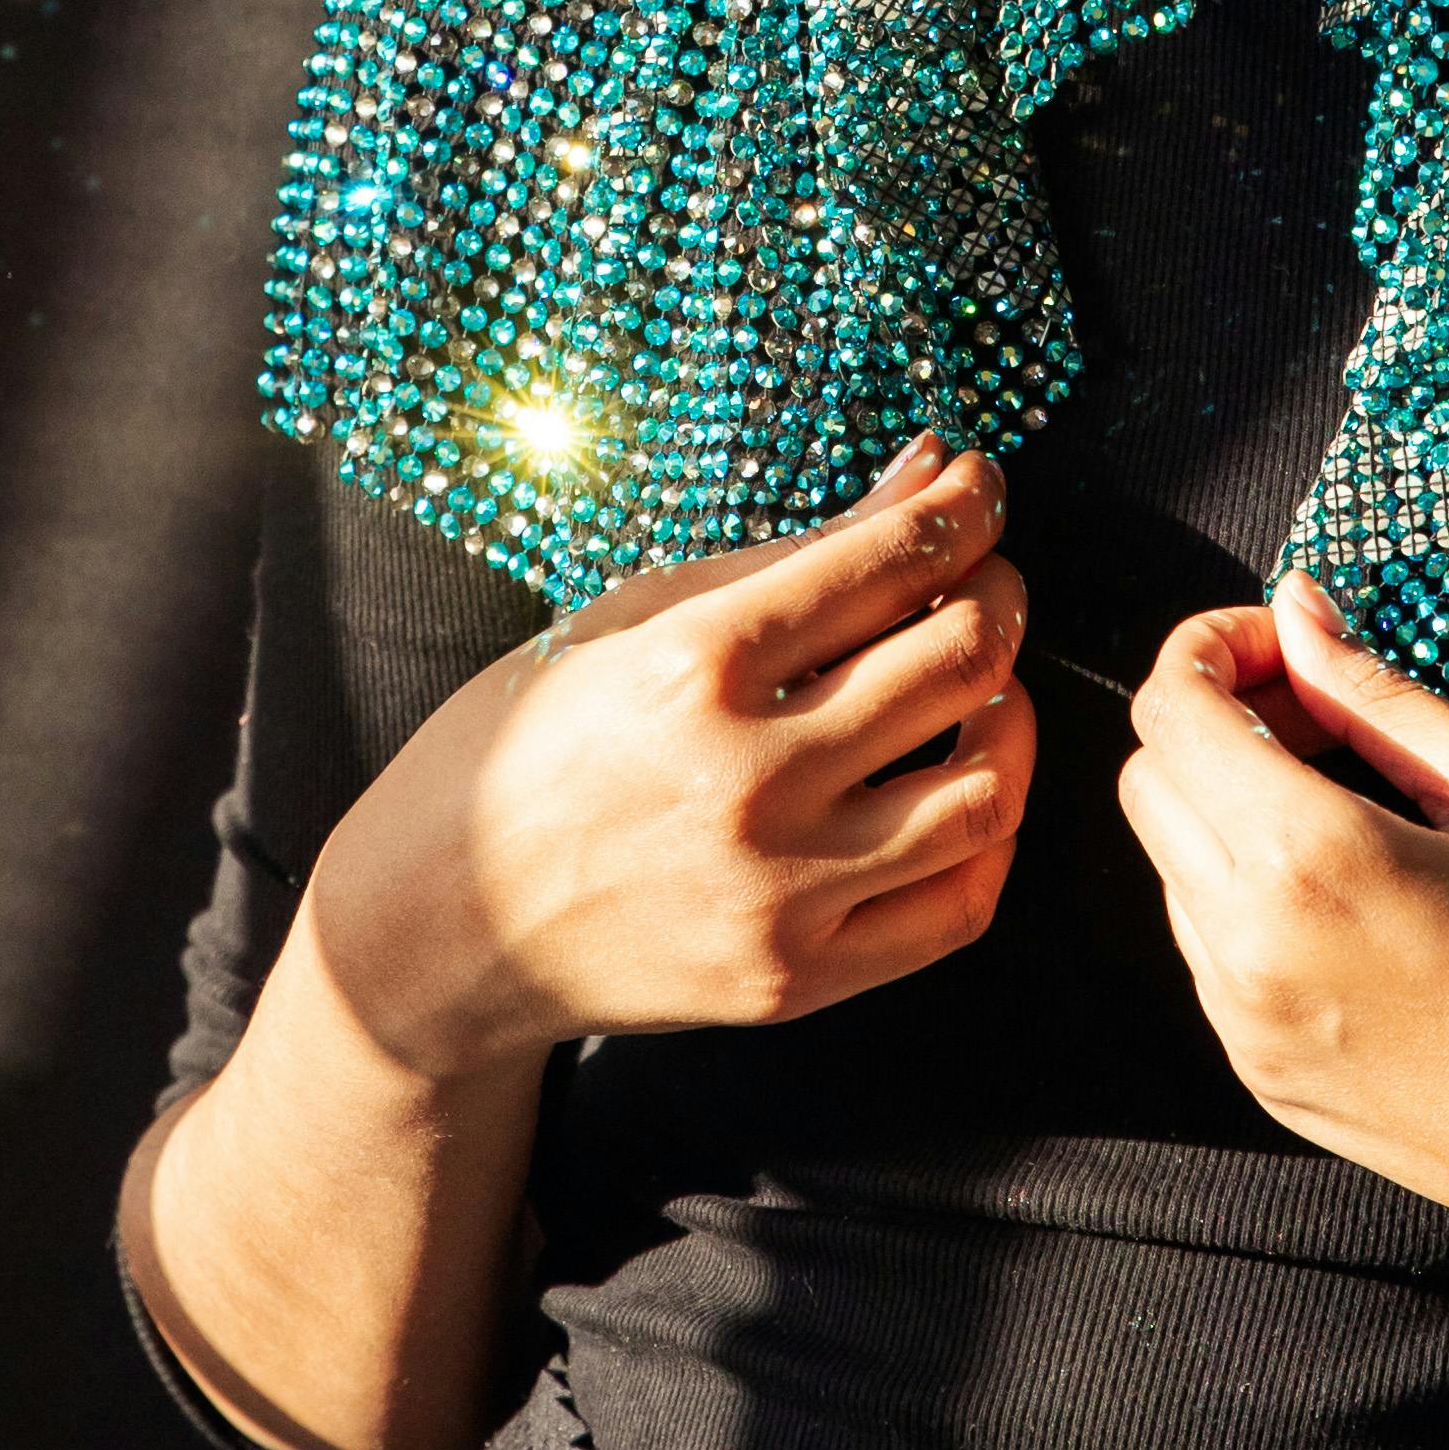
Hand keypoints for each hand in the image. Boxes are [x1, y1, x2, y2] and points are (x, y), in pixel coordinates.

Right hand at [305, 438, 1030, 1083]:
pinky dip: (989, 835)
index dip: (964, 508)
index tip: (978, 489)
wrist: (439, 927)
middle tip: (985, 573)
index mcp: (696, 664)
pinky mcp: (794, 980)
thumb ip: (793, 552)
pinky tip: (966, 781)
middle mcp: (748, 778)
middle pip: (955, 661)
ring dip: (1010, 711)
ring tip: (985, 680)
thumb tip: (929, 469)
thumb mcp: (632, 618)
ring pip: (983, 789)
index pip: (890, 561)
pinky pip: (956, 907)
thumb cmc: (522, 748)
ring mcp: (778, 890)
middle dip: (997, 593)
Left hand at [1118, 578, 1448, 1302]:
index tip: (1289, 643)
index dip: (1212, 648)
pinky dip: (1248, 897)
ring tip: (1350, 807)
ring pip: (1171, 868)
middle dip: (1214, 722)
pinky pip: (1209, 952)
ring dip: (1228, 811)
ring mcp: (1244, 1024)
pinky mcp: (1260, 1077)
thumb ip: (1384, 699)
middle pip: (1148, 782)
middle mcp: (1249, 946)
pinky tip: (1354, 898)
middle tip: (1322, 714)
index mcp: (1313, 860)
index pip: (1174, 710)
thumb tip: (1300, 610)